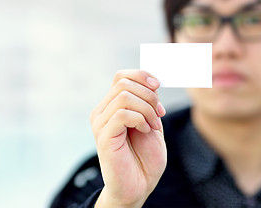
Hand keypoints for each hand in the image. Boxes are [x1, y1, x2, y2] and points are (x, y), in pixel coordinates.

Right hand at [90, 70, 166, 207]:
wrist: (140, 184)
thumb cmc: (145, 156)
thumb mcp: (152, 122)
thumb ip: (149, 102)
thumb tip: (152, 82)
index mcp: (113, 106)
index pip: (121, 76)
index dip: (142, 76)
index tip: (159, 86)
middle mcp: (103, 111)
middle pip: (124, 83)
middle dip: (149, 95)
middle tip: (159, 114)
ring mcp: (100, 123)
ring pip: (125, 96)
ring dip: (147, 109)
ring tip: (153, 126)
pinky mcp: (103, 136)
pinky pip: (123, 114)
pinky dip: (141, 120)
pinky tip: (145, 131)